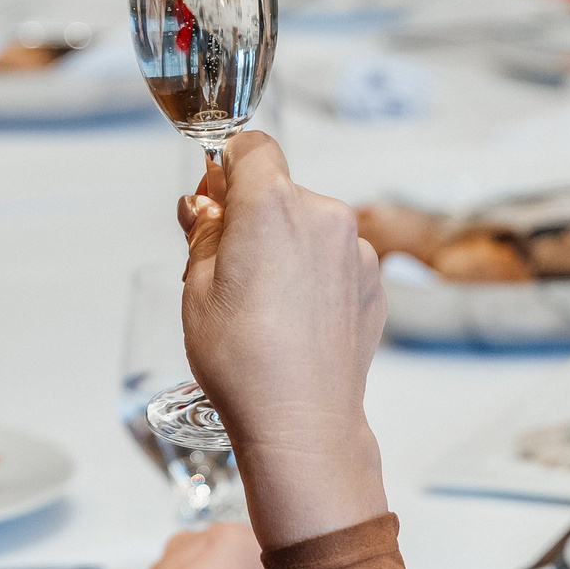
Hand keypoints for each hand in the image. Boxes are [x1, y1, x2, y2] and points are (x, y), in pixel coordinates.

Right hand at [176, 132, 388, 548]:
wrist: (301, 421)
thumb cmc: (243, 359)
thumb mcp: (196, 287)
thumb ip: (203, 232)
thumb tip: (205, 207)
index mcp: (273, 204)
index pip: (253, 147)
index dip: (229, 166)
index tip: (214, 197)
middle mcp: (323, 215)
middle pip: (282, 191)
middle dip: (253, 216)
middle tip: (227, 266)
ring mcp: (355, 251)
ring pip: (310, 227)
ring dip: (287, 247)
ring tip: (264, 305)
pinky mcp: (373, 283)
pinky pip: (335, 260)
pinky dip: (314, 276)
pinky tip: (294, 320)